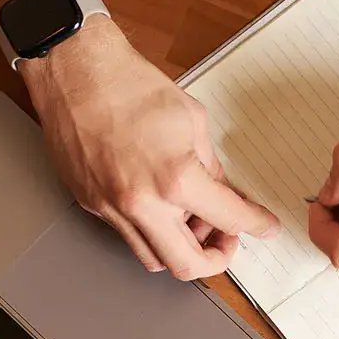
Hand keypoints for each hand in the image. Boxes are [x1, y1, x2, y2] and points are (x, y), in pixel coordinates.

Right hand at [22, 19, 278, 278]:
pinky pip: (126, 233)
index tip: (263, 227)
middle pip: (185, 265)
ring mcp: (110, 209)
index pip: (227, 219)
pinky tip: (158, 205)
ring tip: (191, 222)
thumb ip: (209, 165)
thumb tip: (218, 192)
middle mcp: (141, 205)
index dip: (254, 226)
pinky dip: (149, 229)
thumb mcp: (191, 119)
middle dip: (214, 258)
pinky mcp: (90, 203)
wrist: (75, 73)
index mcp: (175, 180)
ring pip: (151, 257)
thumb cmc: (130, 85)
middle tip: (225, 240)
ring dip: (178, 248)